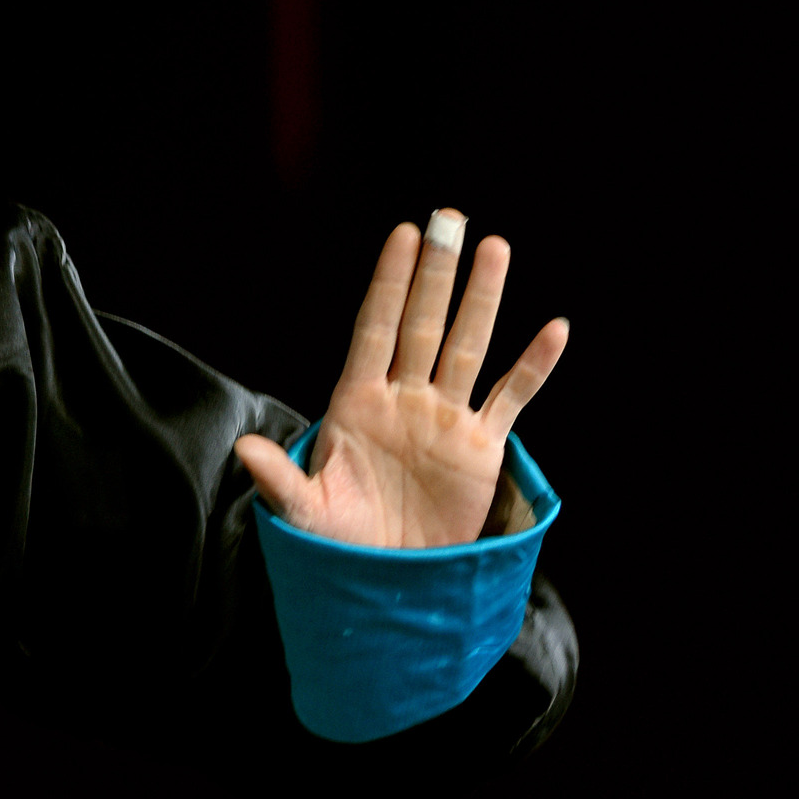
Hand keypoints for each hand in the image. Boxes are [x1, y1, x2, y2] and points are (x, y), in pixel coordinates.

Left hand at [235, 211, 567, 548]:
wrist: (386, 579)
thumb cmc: (338, 541)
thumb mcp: (305, 510)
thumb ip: (280, 477)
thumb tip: (244, 449)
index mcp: (356, 402)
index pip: (374, 328)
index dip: (388, 283)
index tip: (401, 234)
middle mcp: (402, 399)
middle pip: (422, 323)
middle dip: (436, 274)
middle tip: (450, 219)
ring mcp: (443, 418)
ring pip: (467, 346)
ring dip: (482, 300)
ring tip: (495, 248)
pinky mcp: (479, 447)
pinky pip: (511, 397)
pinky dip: (533, 366)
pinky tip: (554, 329)